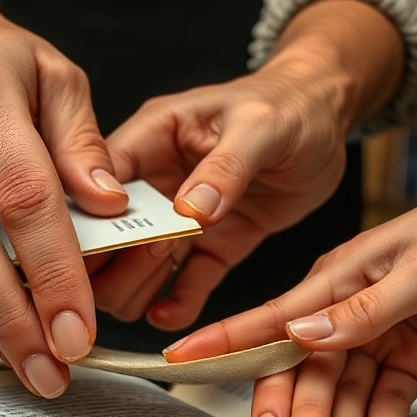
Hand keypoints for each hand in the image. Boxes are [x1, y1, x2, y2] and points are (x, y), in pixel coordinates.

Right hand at [91, 0, 403, 331]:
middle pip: (102, 239)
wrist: (327, 119)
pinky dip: (174, 304)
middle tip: (157, 257)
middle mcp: (153, 183)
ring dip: (140, 287)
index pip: (92, 186)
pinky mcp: (211, 246)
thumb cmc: (290, 103)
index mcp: (149, 140)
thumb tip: (190, 211)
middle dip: (115, 262)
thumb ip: (225, 166)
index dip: (89, 222)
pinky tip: (173, 313)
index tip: (105, 247)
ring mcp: (179, 219)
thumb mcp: (261, 125)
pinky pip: (181, 285)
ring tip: (170, 279)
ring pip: (130, 271)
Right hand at [165, 155, 416, 416]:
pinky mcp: (412, 349)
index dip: (223, 342)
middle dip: (298, 414)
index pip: (269, 316)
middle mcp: (347, 306)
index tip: (177, 360)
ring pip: (345, 392)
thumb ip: (363, 310)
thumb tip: (299, 336)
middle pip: (306, 370)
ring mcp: (378, 330)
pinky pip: (388, 397)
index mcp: (336, 277)